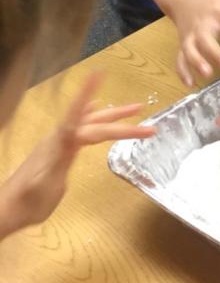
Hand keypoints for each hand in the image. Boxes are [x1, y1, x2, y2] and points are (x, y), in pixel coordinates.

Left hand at [0, 73, 154, 237]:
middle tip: (143, 110)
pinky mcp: (59, 149)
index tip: (99, 72)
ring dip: (112, 114)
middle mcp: (61, 137)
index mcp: (62, 142)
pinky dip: (93, 114)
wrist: (8, 210)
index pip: (80, 115)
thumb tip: (72, 138)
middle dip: (119, 116)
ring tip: (134, 108)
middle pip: (95, 121)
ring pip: (91, 122)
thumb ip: (61, 159)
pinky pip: (82, 125)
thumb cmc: (30, 202)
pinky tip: (96, 108)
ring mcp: (60, 141)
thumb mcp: (48, 184)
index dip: (89, 92)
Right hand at [167, 0, 219, 85]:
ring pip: (190, 51)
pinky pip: (179, 59)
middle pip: (207, 40)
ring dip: (197, 63)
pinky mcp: (182, 44)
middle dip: (215, 54)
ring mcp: (190, 36)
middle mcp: (203, 25)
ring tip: (207, 74)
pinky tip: (190, 84)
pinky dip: (182, 72)